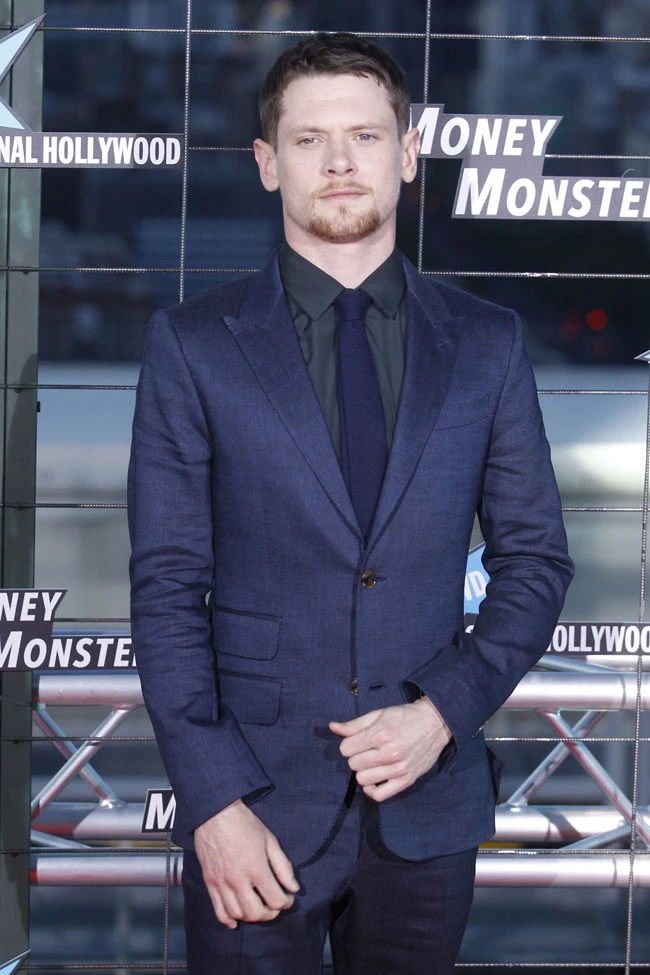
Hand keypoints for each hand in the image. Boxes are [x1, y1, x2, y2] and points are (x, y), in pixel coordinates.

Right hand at [193, 799, 299, 928]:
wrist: (214, 814)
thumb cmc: (244, 824)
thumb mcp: (269, 840)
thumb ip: (283, 866)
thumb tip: (293, 887)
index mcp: (255, 867)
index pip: (275, 899)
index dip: (286, 902)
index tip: (289, 897)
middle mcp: (237, 880)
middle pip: (256, 912)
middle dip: (270, 914)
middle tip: (275, 906)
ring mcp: (221, 883)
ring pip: (238, 914)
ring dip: (251, 917)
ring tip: (259, 908)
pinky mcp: (210, 883)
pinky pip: (218, 911)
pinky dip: (228, 920)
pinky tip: (236, 920)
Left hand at [329, 698, 451, 801]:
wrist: (435, 723)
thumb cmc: (405, 717)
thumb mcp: (378, 714)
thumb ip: (354, 724)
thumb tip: (332, 727)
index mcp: (379, 734)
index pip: (345, 749)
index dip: (349, 744)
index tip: (357, 741)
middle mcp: (388, 753)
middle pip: (353, 764)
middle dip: (356, 756)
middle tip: (367, 750)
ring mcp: (398, 769)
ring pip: (363, 779)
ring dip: (363, 771)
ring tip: (372, 763)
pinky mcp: (407, 780)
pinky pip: (379, 795)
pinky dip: (371, 789)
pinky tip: (373, 780)